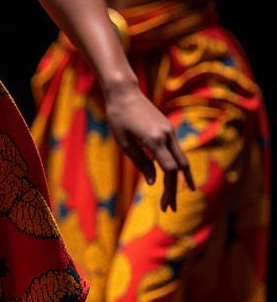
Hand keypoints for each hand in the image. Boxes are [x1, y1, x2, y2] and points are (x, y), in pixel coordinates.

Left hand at [104, 82, 194, 210]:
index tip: (163, 204)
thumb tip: (153, 182)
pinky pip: (176, 150)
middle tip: (170, 208)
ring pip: (182, 159)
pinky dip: (177, 166)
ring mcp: (169, 131)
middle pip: (180, 168)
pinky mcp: (168, 128)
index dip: (169, 189)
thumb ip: (140, 162)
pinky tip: (173, 176)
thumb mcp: (124, 142)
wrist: (124, 93)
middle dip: (176, 189)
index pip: (169, 170)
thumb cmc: (118, 117)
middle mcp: (167, 136)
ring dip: (181, 179)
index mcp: (155, 140)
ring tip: (175, 196)